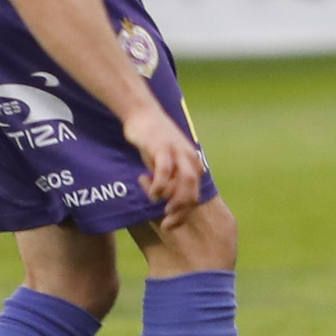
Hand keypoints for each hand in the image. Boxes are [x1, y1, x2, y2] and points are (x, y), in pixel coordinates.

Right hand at [122, 102, 204, 230]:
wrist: (142, 112)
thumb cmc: (152, 140)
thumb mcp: (166, 160)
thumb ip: (170, 178)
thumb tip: (167, 201)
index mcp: (192, 162)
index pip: (194, 195)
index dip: (183, 214)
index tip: (169, 223)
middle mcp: (188, 158)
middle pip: (192, 193)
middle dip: (181, 212)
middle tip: (167, 222)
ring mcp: (177, 151)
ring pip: (184, 183)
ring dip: (173, 201)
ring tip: (160, 205)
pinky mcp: (162, 146)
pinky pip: (165, 171)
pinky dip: (159, 186)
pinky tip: (152, 192)